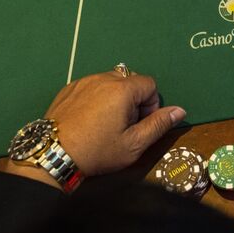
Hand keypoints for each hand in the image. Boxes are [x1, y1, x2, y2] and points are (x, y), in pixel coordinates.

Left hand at [8, 69, 184, 186]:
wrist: (53, 154)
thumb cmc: (97, 151)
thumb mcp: (133, 144)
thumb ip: (158, 124)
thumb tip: (179, 110)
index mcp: (122, 89)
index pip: (149, 84)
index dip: (150, 105)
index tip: (139, 124)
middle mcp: (103, 78)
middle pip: (130, 81)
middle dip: (133, 100)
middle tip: (123, 125)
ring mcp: (84, 81)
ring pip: (110, 82)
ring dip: (114, 97)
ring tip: (105, 123)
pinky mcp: (69, 88)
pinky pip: (91, 86)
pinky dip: (96, 97)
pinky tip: (88, 120)